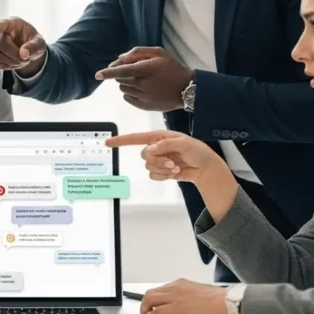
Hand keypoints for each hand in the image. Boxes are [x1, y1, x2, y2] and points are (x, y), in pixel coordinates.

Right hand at [0, 17, 46, 77]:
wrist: (27, 50)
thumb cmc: (33, 42)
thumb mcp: (39, 44)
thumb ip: (34, 47)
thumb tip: (23, 54)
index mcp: (14, 23)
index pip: (3, 23)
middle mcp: (0, 29)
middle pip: (1, 44)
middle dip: (14, 55)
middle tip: (25, 60)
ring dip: (10, 62)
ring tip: (20, 61)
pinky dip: (3, 66)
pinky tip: (11, 64)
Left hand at [94, 47, 192, 111]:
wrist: (187, 89)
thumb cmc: (173, 68)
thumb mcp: (159, 53)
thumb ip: (139, 52)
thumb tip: (120, 58)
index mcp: (146, 69)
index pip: (121, 71)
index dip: (108, 73)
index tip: (97, 75)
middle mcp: (143, 84)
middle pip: (120, 79)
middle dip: (121, 74)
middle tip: (133, 70)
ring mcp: (143, 96)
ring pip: (123, 88)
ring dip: (126, 83)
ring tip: (140, 80)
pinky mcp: (144, 106)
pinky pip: (128, 98)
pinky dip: (129, 93)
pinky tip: (140, 89)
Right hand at [106, 130, 226, 185]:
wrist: (206, 168)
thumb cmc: (197, 151)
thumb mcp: (184, 144)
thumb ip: (166, 145)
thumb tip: (150, 149)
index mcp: (159, 137)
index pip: (137, 138)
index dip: (122, 140)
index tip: (108, 143)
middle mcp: (156, 148)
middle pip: (144, 155)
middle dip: (158, 161)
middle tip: (173, 163)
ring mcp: (159, 160)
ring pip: (149, 166)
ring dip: (163, 169)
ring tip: (176, 167)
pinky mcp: (162, 171)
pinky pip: (153, 175)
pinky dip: (163, 176)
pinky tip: (173, 174)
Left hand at [138, 279, 227, 313]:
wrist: (224, 301)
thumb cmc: (216, 298)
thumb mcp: (197, 291)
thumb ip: (186, 294)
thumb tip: (182, 302)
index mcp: (180, 283)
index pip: (160, 289)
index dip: (153, 299)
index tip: (151, 305)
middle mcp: (174, 286)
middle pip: (151, 293)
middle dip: (145, 304)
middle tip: (145, 312)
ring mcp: (174, 296)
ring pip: (150, 299)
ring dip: (144, 309)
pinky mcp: (176, 307)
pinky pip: (156, 311)